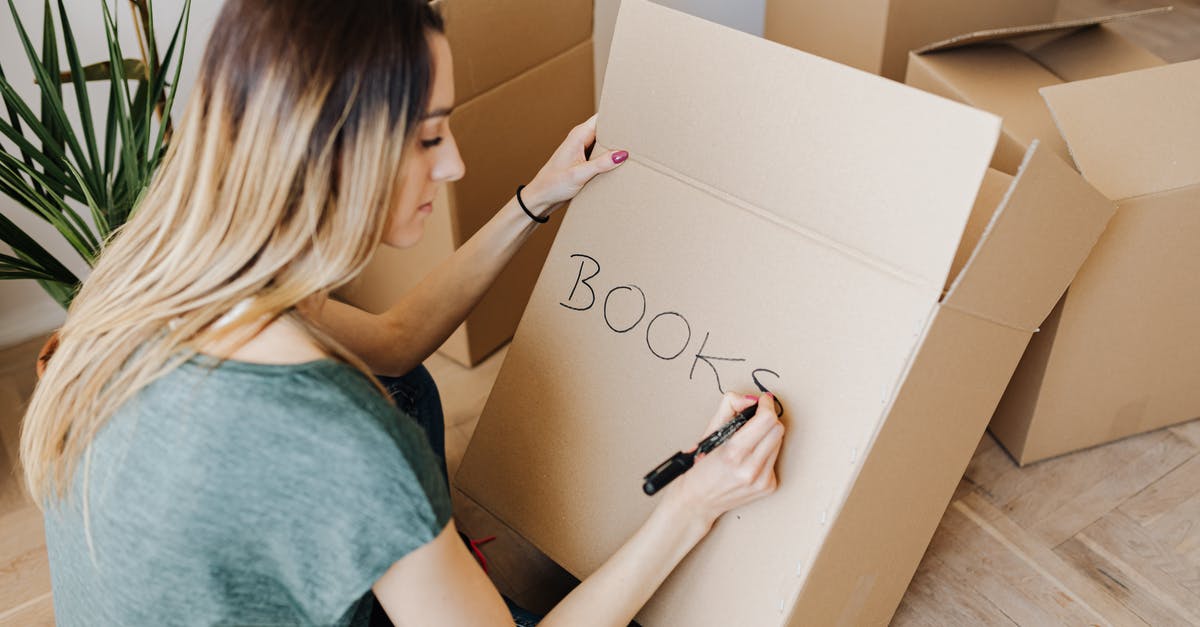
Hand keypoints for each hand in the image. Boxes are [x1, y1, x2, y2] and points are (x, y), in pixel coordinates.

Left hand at [519, 115, 628, 217]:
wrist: (541, 197)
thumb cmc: (553, 184)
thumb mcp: (579, 174)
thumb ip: (601, 164)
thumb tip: (622, 154)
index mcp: (579, 135)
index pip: (602, 117)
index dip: (617, 117)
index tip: (633, 120)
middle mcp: (581, 139)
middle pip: (606, 130)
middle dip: (620, 134)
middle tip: (638, 139)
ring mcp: (583, 150)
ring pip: (605, 144)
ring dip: (616, 148)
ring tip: (633, 152)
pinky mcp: (585, 161)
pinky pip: (602, 155)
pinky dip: (610, 159)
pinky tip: (620, 165)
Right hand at [665, 393, 783, 526]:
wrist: (698, 501)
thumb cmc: (701, 467)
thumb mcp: (709, 432)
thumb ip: (729, 407)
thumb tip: (751, 399)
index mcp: (733, 453)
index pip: (766, 420)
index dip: (766, 405)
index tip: (762, 401)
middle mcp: (750, 469)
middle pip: (777, 429)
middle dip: (768, 418)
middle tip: (756, 417)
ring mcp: (761, 480)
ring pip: (779, 442)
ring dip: (768, 434)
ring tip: (750, 438)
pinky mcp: (768, 487)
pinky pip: (775, 458)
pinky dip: (766, 451)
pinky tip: (751, 456)